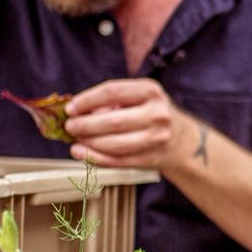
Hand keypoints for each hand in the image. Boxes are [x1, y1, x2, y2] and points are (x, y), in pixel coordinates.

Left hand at [63, 78, 194, 168]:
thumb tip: (76, 112)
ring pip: (114, 144)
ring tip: (75, 140)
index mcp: (150, 91)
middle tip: (70, 126)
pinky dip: (95, 158)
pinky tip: (81, 153)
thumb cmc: (150, 113)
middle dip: (84, 125)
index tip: (70, 108)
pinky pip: (118, 161)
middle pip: (112, 121)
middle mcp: (157, 114)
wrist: (181, 140)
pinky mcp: (152, 159)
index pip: (112, 92)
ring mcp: (156, 138)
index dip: (87, 100)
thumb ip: (111, 102)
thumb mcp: (137, 98)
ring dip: (88, 143)